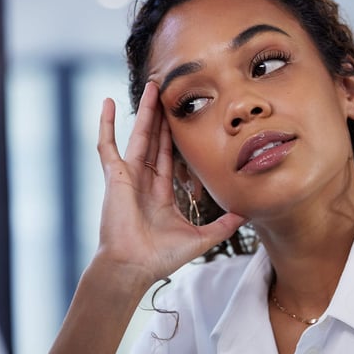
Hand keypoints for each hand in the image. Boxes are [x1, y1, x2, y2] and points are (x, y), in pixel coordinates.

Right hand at [95, 82, 245, 284]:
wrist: (133, 267)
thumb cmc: (160, 258)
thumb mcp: (201, 239)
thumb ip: (223, 225)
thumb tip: (247, 213)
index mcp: (161, 194)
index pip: (172, 158)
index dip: (178, 137)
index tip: (187, 117)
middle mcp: (144, 182)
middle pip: (156, 141)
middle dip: (164, 117)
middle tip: (171, 92)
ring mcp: (127, 177)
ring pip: (139, 137)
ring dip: (145, 112)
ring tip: (153, 87)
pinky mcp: (114, 176)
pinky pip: (107, 145)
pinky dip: (106, 124)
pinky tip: (108, 103)